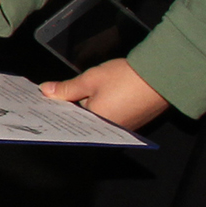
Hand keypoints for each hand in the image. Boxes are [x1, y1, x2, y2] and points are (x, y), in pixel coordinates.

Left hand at [42, 58, 168, 130]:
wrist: (161, 75)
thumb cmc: (126, 78)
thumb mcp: (90, 80)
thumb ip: (66, 88)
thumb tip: (46, 91)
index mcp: (97, 125)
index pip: (69, 121)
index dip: (57, 109)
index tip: (44, 102)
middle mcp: (110, 131)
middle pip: (83, 121)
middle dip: (70, 108)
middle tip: (53, 95)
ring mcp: (122, 127)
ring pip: (96, 118)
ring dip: (85, 107)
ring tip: (70, 93)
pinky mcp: (133, 121)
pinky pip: (110, 116)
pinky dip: (101, 106)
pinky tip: (93, 95)